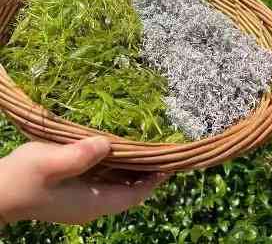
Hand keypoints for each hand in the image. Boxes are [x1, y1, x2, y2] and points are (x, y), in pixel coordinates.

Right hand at [0, 137, 168, 224]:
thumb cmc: (22, 178)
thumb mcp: (50, 162)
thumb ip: (79, 155)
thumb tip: (106, 145)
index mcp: (91, 203)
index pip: (133, 195)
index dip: (152, 181)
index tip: (169, 164)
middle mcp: (91, 206)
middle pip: (128, 191)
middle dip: (145, 173)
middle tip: (161, 150)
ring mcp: (82, 201)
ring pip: (117, 186)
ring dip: (131, 170)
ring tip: (145, 148)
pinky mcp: (74, 194)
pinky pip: (104, 182)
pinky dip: (116, 169)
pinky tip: (117, 152)